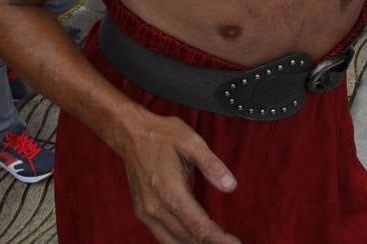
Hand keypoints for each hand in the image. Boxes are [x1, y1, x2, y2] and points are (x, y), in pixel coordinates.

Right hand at [119, 114, 240, 242]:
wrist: (131, 134)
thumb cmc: (163, 135)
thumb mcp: (192, 143)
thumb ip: (212, 166)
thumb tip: (231, 186)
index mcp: (170, 192)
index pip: (199, 227)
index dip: (219, 239)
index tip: (235, 243)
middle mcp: (156, 208)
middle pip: (188, 238)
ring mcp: (146, 212)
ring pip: (174, 242)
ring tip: (215, 242)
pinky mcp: (142, 212)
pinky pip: (162, 236)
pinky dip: (179, 242)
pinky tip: (193, 240)